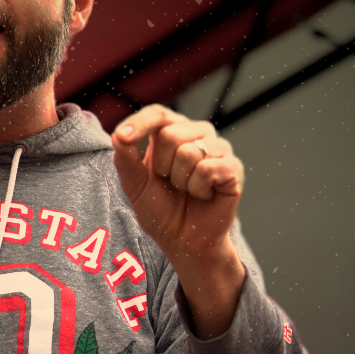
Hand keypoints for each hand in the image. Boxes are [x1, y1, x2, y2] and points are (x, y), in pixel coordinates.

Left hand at [111, 104, 246, 336]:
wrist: (183, 240)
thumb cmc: (160, 209)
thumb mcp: (135, 184)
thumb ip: (125, 159)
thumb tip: (120, 135)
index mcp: (172, 132)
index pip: (157, 113)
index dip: (140, 123)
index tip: (123, 137)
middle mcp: (197, 134)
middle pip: (171, 133)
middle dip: (161, 166)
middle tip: (170, 183)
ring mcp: (219, 149)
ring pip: (190, 152)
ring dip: (180, 180)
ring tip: (187, 190)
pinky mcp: (234, 168)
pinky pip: (209, 168)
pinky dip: (198, 188)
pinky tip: (203, 194)